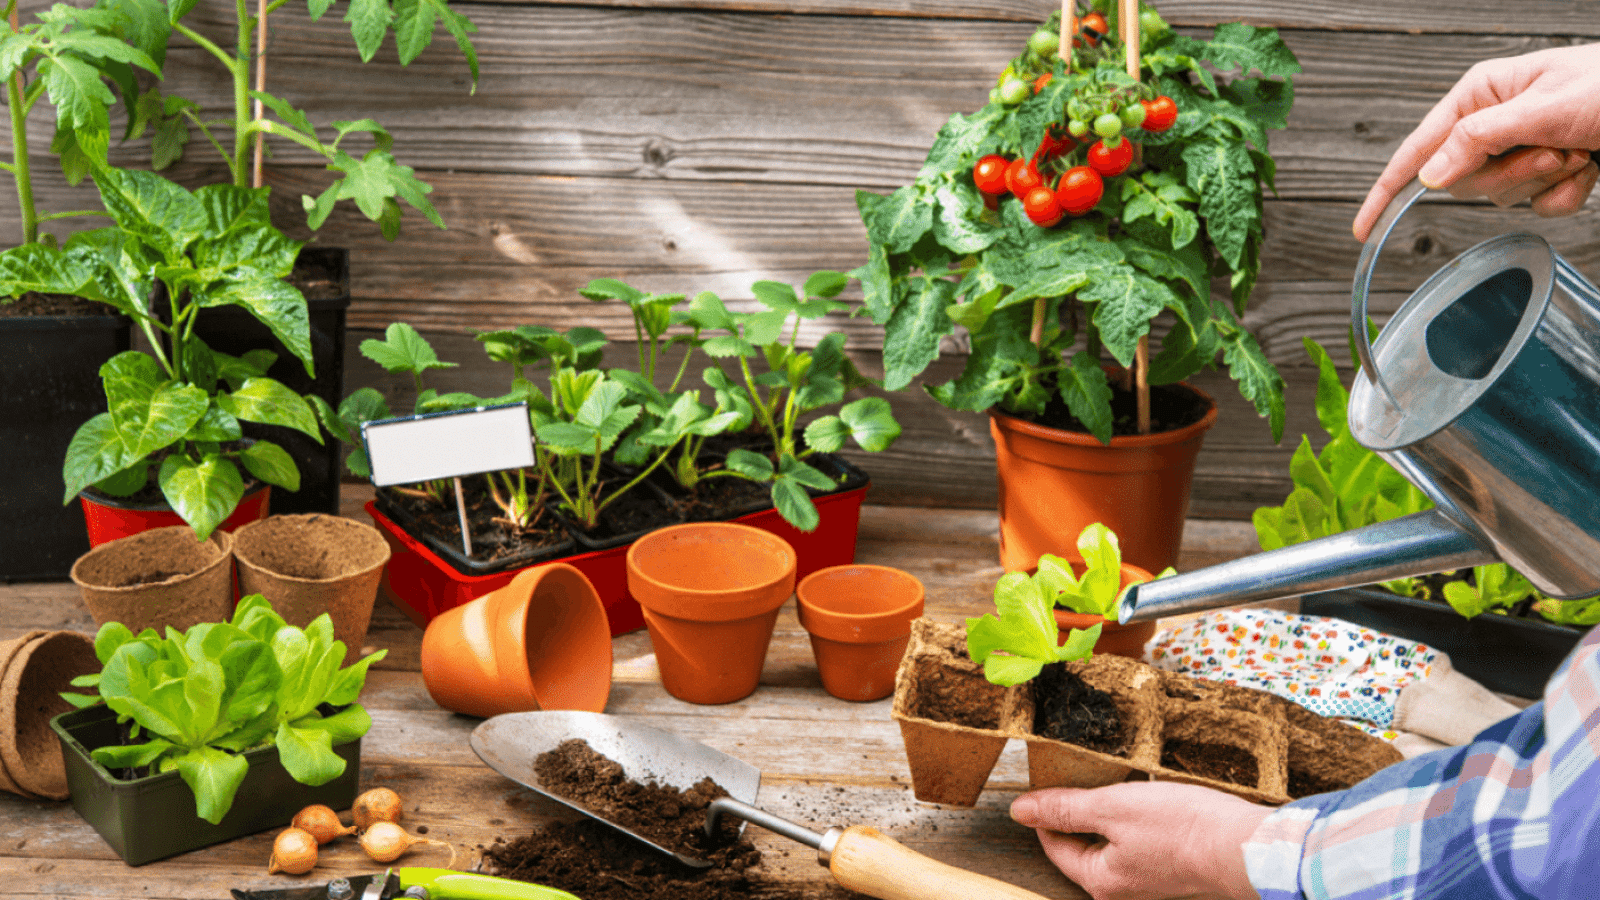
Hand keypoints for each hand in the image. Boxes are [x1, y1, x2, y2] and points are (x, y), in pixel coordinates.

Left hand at [1010, 782, 1271, 899]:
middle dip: (1082, 813)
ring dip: (1113, 814)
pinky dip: (1139, 821)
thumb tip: (1020, 811)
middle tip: (1086, 778)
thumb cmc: (1182, 828)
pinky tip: (1152, 800)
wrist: (1247, 847)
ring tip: (1121, 785)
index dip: (1047, 811)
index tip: (1051, 781)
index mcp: (1100, 880)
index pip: (1055, 845)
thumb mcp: (1113, 807)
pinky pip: (1142, 844)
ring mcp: (1150, 882)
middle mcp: (1123, 890)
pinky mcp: (1174, 870)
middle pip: (1084, 847)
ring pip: (1114, 843)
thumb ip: (1065, 809)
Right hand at [1353, 43, 1599, 240]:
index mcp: (1480, 95)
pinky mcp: (1547, 172)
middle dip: (1512, 175)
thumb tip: (1428, 176)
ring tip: (1578, 151)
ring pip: (1502, 198)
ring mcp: (1520, 150)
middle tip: (1554, 152)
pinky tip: (1590, 168)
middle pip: (1464, 182)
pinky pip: (1537, 207)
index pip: (1417, 149)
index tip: (1362, 226)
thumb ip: (1478, 140)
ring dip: (1546, 182)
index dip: (1387, 189)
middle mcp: (1493, 123)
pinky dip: (1567, 195)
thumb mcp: (1541, 109)